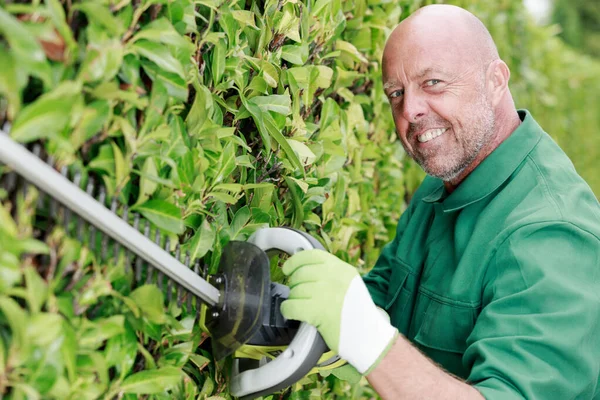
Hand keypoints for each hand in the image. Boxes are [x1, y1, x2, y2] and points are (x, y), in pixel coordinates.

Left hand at [281, 249, 397, 373]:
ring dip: (293, 299)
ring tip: (299, 305)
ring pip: (295, 291)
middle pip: (300, 274)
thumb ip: (331, 274)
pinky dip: (288, 310)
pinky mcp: (318, 312)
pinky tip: (291, 313)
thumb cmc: (358, 313)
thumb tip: (304, 269)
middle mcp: (334, 278)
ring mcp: (326, 293)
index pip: (311, 255)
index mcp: (342, 269)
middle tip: (297, 293)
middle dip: (294, 284)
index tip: (288, 268)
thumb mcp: (350, 283)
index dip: (295, 261)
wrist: (370, 336)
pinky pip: (291, 306)